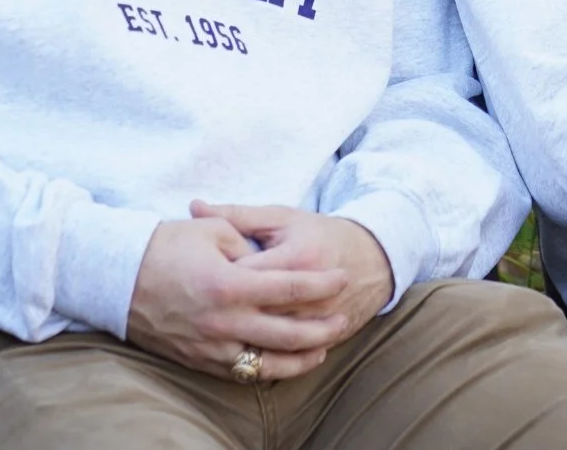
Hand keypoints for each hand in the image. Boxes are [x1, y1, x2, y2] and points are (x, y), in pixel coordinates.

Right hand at [126, 215, 349, 380]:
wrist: (117, 277)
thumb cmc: (166, 245)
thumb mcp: (212, 230)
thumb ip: (250, 246)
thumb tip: (272, 264)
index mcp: (229, 284)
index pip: (288, 289)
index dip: (320, 286)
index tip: (341, 278)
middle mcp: (222, 322)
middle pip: (285, 334)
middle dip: (320, 329)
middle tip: (343, 319)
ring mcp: (209, 347)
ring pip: (266, 363)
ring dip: (299, 359)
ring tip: (322, 349)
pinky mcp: (197, 361)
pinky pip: (240, 373)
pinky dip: (266, 370)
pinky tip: (284, 362)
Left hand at [192, 202, 394, 351]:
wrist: (371, 258)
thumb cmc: (318, 233)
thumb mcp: (281, 218)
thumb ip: (238, 215)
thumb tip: (194, 207)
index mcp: (296, 257)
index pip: (245, 273)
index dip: (218, 274)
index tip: (197, 272)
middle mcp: (309, 294)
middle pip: (255, 311)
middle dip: (225, 311)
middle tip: (201, 307)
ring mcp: (318, 321)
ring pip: (271, 341)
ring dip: (242, 340)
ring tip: (216, 334)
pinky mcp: (325, 340)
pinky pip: (290, 357)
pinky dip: (265, 359)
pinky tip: (242, 353)